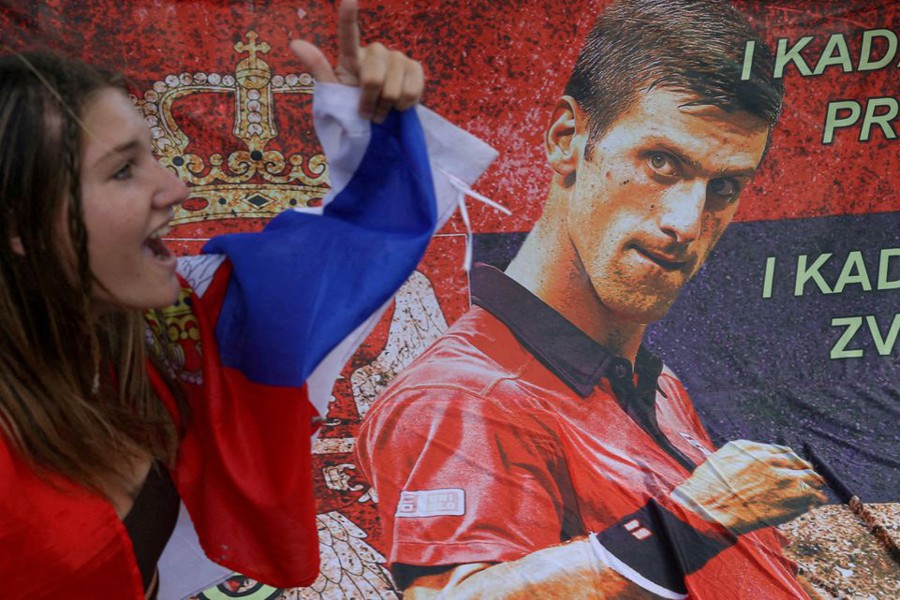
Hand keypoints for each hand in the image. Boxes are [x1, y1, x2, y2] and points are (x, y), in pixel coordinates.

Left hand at [289, 0, 424, 122]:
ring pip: (392, 90)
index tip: (349, 0)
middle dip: (369, 103)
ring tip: (382, 112)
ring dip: (386, 108)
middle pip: (372, 79)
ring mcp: (398, 58)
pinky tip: (399, 106)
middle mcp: (376, 51)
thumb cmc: (353, 108)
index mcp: (351, 56)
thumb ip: (318, 68)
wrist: (377, 125)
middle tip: (367, 113)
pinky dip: (404, 105)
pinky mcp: (415, 68)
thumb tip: (295, 43)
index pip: (348, 34)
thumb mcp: (333, 92)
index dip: (349, 18)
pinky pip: (411, 89)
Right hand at [670, 440, 826, 534]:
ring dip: (815, 484)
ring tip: (817, 491)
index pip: (785, 453)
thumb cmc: (710, 485)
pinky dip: (814, 500)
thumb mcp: (724, 457)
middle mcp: (774, 463)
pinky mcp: (790, 503)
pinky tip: (814, 503)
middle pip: (801, 464)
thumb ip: (746, 452)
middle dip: (806, 471)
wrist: (709, 508)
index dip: (791, 461)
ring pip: (811, 479)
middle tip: (811, 478)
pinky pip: (811, 499)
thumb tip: (761, 453)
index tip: (794, 466)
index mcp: (758, 451)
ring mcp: (785, 482)